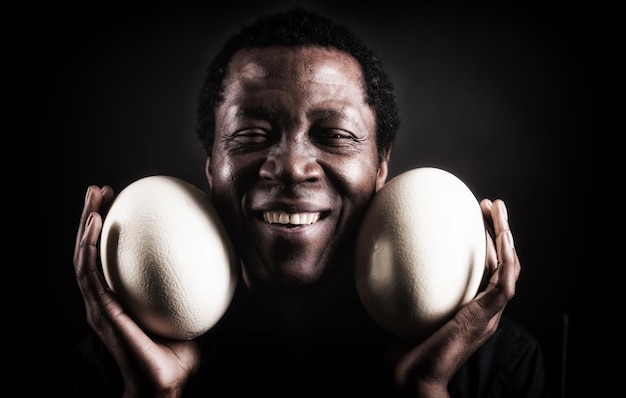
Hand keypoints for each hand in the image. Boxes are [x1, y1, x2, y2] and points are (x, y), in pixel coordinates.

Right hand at [73, 185, 200, 396]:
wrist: (164, 382)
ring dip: (86, 223)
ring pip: (84, 256)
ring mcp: (99, 304)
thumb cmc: (179, 352)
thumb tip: (218, 256)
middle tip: (101, 189)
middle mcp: (105, 298)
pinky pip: (89, 273)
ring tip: (94, 196)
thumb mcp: (189, 308)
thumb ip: (194, 284)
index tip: (123, 202)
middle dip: (93, 216)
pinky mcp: (100, 310)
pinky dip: (89, 246)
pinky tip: (97, 223)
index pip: (111, 257)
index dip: (112, 229)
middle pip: (92, 250)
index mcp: (121, 297)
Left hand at [390, 199, 519, 396]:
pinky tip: (502, 236)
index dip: (482, 241)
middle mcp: (484, 307)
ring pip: (508, 268)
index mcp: (470, 305)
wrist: (415, 375)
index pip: (482, 268)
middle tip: (490, 205)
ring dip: (506, 236)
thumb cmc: (406, 347)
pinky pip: (504, 283)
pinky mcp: (487, 317)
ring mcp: (488, 313)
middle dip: (498, 231)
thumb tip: (380, 253)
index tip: (472, 216)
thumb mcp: (407, 306)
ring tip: (498, 210)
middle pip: (499, 263)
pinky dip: (507, 258)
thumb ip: (404, 283)